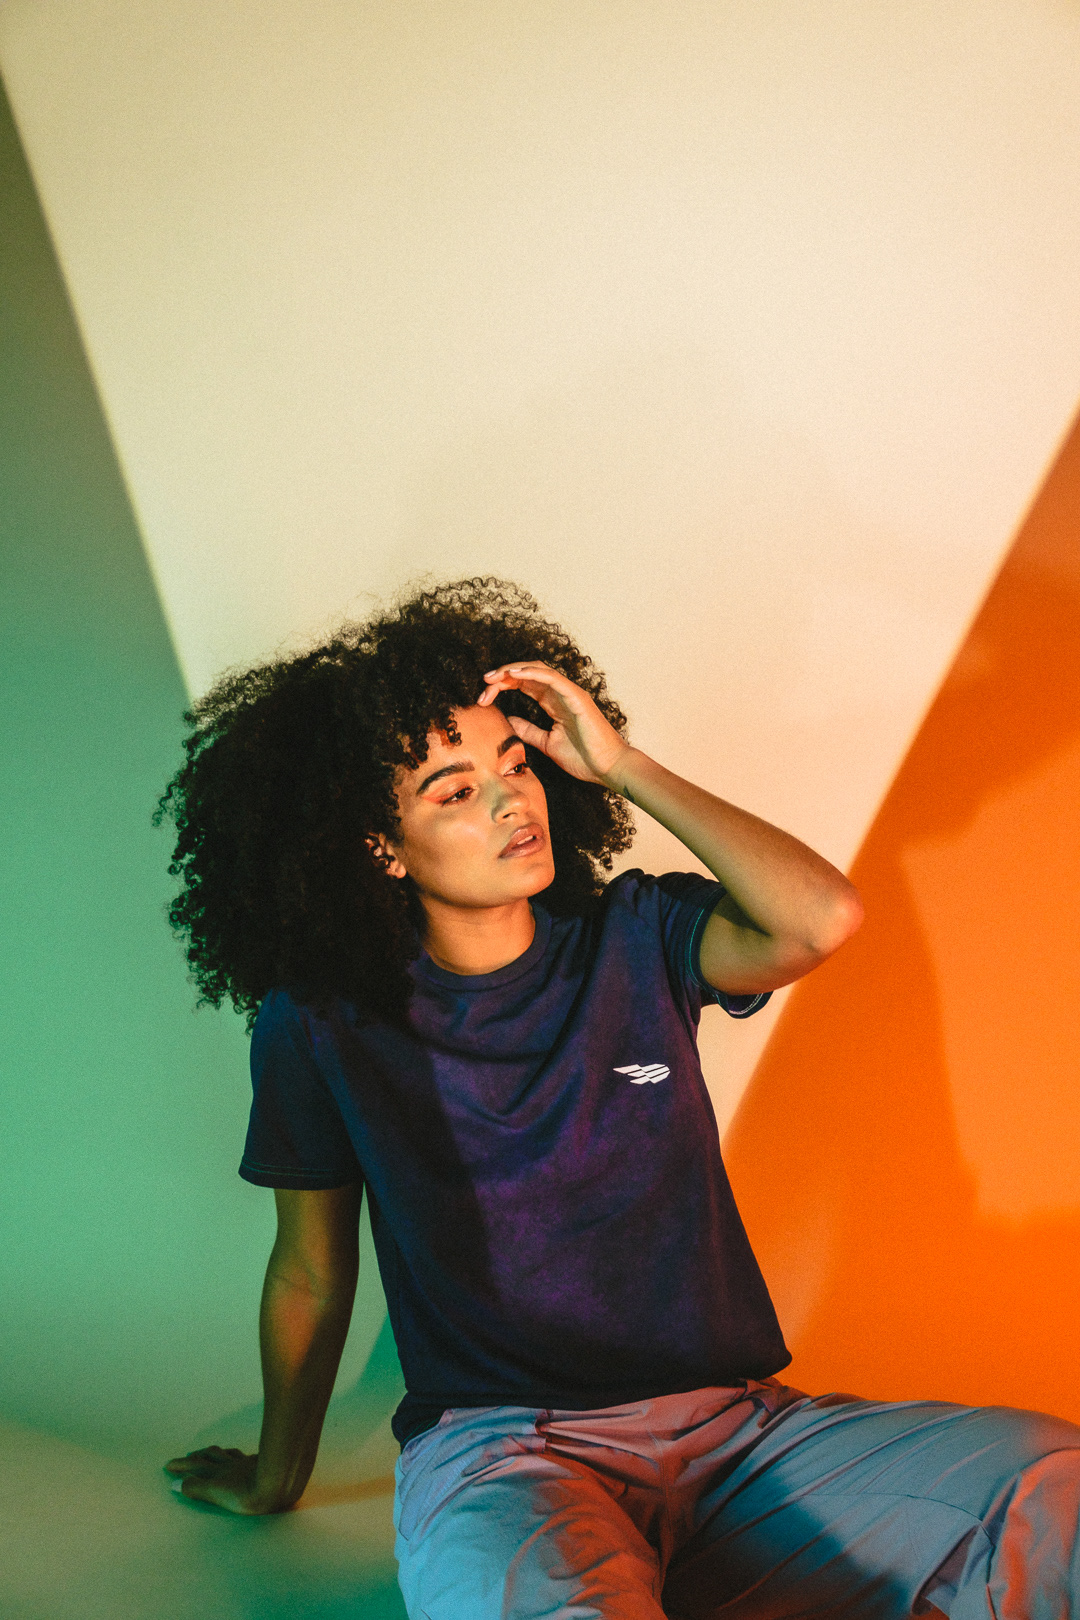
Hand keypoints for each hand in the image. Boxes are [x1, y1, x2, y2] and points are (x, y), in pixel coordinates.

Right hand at [164, 1445, 285, 1514]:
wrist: (276, 1485)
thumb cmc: (246, 1494)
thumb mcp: (215, 1493)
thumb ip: (196, 1488)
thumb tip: (176, 1484)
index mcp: (217, 1472)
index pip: (195, 1467)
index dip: (181, 1466)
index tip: (169, 1464)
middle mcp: (230, 1465)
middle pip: (210, 1457)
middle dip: (196, 1457)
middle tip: (187, 1457)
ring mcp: (245, 1464)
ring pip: (226, 1455)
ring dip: (215, 1454)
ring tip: (209, 1452)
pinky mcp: (260, 1465)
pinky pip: (244, 1456)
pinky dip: (237, 1456)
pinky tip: (242, 1457)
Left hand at [479, 662, 630, 785]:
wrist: (608, 769)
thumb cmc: (584, 758)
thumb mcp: (547, 744)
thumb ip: (529, 730)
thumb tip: (508, 721)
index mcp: (554, 704)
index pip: (524, 685)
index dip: (502, 686)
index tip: (482, 697)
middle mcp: (561, 694)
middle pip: (527, 673)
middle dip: (502, 676)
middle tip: (483, 683)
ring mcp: (569, 693)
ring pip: (537, 670)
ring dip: (512, 670)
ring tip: (492, 677)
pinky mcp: (576, 697)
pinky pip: (551, 677)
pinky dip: (531, 672)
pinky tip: (514, 674)